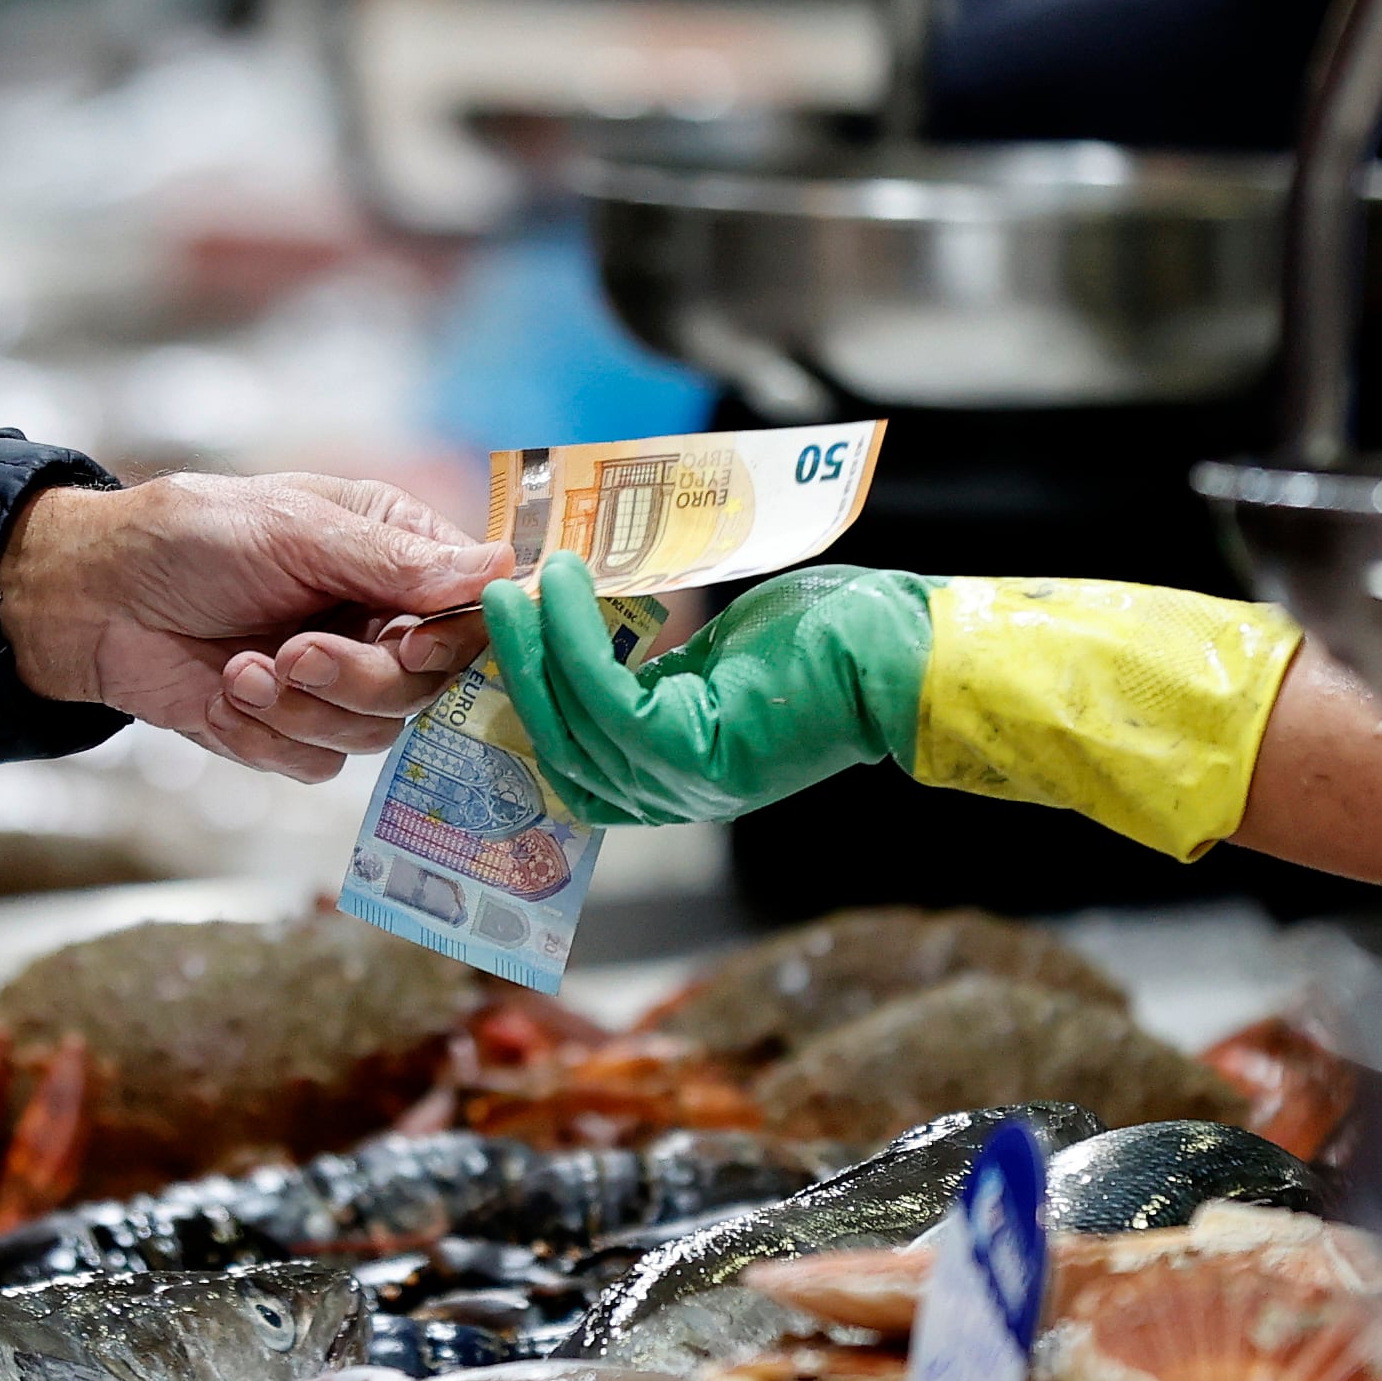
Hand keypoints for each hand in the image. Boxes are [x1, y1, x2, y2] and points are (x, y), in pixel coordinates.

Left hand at [0, 474, 510, 781]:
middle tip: (293, 653)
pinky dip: (264, 735)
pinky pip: (314, 764)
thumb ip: (397, 560)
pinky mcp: (288, 728)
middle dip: (357, 679)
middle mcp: (376, 619)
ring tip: (242, 670)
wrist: (89, 598)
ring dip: (301, 708)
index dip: (455, 642)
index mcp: (393, 552)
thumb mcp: (296, 529)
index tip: (413, 644)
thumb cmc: (187, 537)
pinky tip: (222, 694)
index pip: (470, 611)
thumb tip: (501, 567)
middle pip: (425, 687)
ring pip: (373, 734)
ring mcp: (334, 678)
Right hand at [482, 553, 936, 823]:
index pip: (571, 759)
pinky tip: (564, 587)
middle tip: (488, 599)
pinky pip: (606, 696)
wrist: (893, 652)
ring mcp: (683, 782)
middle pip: (557, 746)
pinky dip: (573, 639)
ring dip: (533, 646)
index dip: (526, 704)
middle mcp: (673, 795)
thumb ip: (649, 668)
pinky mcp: (695, 751)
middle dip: (513, 670)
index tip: (500, 642)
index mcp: (675, 778)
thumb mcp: (711, 662)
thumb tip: (578, 629)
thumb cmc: (818, 643)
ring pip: (572, 721)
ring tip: (513, 585)